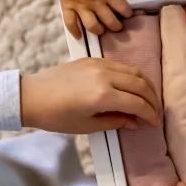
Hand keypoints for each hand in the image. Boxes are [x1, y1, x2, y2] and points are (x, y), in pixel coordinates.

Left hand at [20, 57, 157, 132]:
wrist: (31, 96)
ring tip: (147, 98)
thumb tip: (135, 122)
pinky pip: (121, 65)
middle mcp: (105, 76)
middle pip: (140, 85)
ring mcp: (99, 64)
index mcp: (103, 96)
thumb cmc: (56, 116)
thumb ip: (115, 121)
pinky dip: (132, 75)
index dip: (149, 114)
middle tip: (154, 112)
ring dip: (145, 85)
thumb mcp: (87, 126)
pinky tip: (132, 86)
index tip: (153, 123)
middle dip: (152, 100)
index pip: (137, 103)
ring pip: (134, 72)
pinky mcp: (93, 59)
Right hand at [56, 0, 132, 38]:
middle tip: (117, 26)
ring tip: (102, 30)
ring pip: (91, 25)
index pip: (121, 7)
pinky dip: (74, 31)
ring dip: (99, 30)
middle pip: (109, 20)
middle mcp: (94, 2)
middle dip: (116, 26)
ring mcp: (80, 6)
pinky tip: (79, 36)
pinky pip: (70, 23)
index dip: (127, 12)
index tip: (128, 14)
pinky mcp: (68, 8)